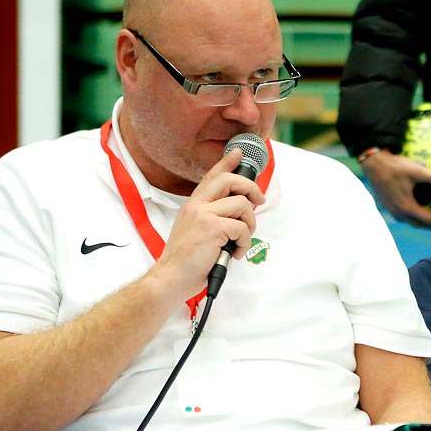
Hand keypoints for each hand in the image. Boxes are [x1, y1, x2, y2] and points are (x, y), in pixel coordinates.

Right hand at [154, 148, 264, 299]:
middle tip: (259, 201)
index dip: (227, 162)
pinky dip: (244, 242)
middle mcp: (197, 205)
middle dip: (251, 188)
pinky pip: (242, 227)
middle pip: (230, 180)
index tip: (238, 153)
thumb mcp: (196, 231)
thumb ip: (212, 218)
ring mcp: (204, 214)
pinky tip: (234, 253)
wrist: (171, 277)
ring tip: (240, 241)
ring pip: (242, 205)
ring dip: (250, 225)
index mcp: (193, 205)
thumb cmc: (186, 260)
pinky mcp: (213, 228)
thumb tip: (237, 214)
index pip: (211, 176)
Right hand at [359, 150, 430, 228]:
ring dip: (420, 222)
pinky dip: (410, 216)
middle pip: (417, 224)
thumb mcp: (418, 171)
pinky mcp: (385, 204)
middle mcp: (398, 212)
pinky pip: (400, 215)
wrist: (372, 162)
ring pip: (408, 221)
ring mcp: (390, 209)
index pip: (427, 219)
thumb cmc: (395, 167)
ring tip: (428, 217)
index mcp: (407, 206)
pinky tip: (412, 208)